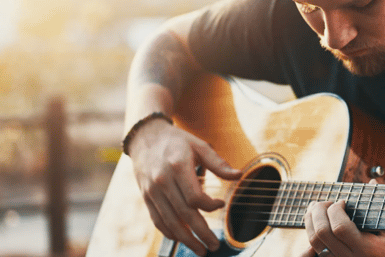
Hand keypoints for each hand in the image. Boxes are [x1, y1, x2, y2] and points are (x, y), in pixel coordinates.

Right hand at [127, 118, 241, 255]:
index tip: (220, 204)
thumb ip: (219, 163)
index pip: (194, 196)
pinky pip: (157, 220)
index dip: (210, 205)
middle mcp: (163, 181)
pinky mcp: (146, 197)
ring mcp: (152, 191)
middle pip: (183, 213)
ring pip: (169, 221)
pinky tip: (181, 239)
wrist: (145, 138)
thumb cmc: (177, 142)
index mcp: (178, 167)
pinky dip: (169, 232)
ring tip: (200, 250)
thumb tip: (239, 175)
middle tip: (214, 246)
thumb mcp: (199, 146)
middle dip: (200, 233)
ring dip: (185, 239)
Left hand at [299, 180, 384, 256]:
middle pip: (321, 235)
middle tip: (326, 202)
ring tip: (317, 209)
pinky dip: (311, 238)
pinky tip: (315, 226)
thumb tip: (372, 182)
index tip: (344, 201)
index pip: (339, 228)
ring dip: (311, 222)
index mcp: (367, 250)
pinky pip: (315, 253)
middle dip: (318, 212)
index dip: (336, 209)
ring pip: (314, 244)